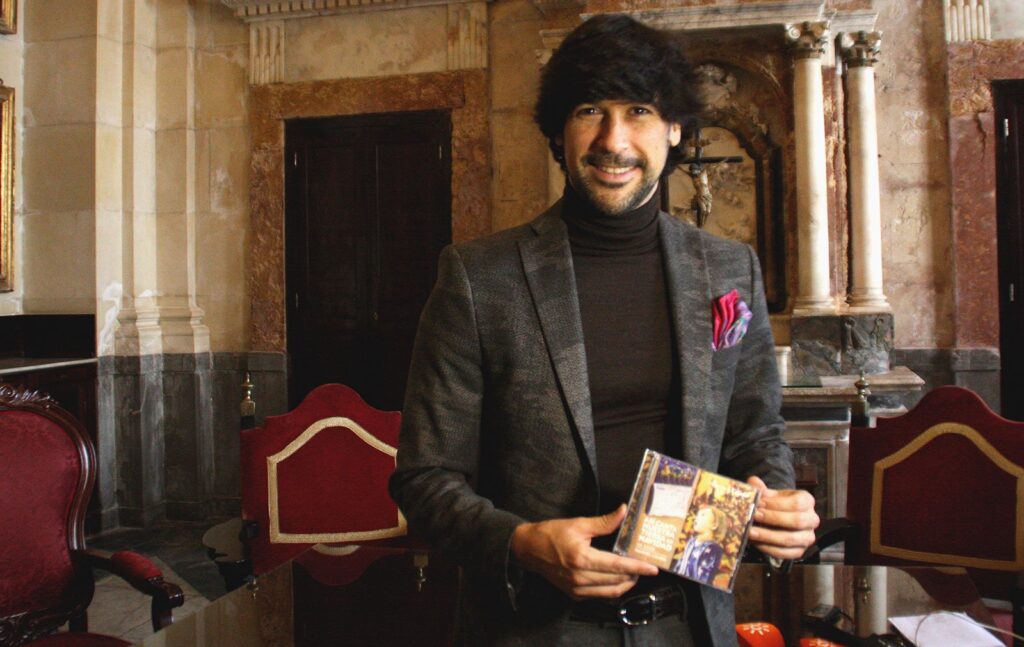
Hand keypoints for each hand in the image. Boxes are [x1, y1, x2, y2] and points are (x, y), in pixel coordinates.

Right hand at [511, 504, 658, 598]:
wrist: (529, 549)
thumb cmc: (552, 534)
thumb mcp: (578, 524)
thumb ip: (604, 522)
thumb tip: (623, 511)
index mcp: (582, 559)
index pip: (617, 566)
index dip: (637, 567)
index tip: (652, 568)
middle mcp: (580, 577)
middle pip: (617, 581)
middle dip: (634, 575)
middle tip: (644, 567)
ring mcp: (577, 589)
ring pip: (610, 592)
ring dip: (625, 584)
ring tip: (634, 574)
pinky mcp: (574, 595)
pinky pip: (599, 596)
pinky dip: (612, 589)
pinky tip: (617, 580)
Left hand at [746, 476, 818, 560]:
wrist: (779, 518)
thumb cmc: (775, 504)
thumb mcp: (770, 494)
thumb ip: (761, 489)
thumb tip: (753, 482)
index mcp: (807, 501)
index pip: (797, 503)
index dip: (777, 504)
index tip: (759, 503)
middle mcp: (812, 520)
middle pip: (796, 521)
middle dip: (772, 519)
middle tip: (754, 516)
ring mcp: (807, 537)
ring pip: (789, 539)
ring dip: (767, 536)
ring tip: (750, 531)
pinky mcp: (799, 551)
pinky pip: (784, 553)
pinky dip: (768, 548)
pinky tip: (755, 542)